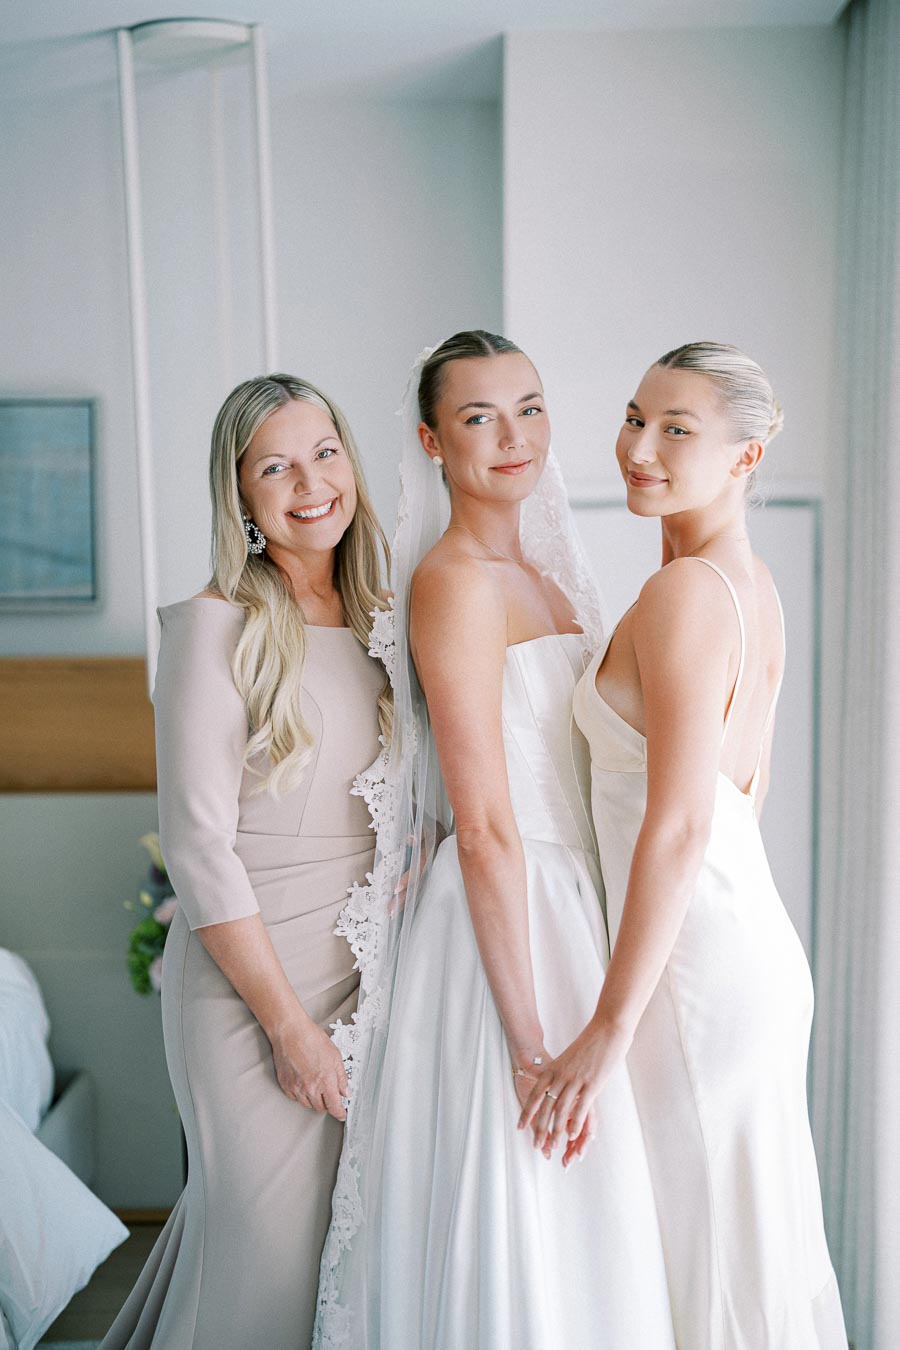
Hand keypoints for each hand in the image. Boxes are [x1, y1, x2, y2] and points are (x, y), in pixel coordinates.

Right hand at [269, 1014, 349, 1119]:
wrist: (290, 1032)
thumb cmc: (313, 1039)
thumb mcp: (335, 1056)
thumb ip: (342, 1077)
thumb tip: (346, 1092)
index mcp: (326, 1081)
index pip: (334, 1107)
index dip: (340, 1113)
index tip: (342, 1114)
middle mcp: (311, 1089)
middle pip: (321, 1108)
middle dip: (328, 1104)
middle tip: (330, 1094)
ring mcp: (296, 1088)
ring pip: (308, 1104)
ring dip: (315, 1100)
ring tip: (317, 1085)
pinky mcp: (285, 1086)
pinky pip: (296, 1098)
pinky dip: (302, 1094)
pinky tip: (304, 1082)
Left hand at [518, 1019, 631, 1162]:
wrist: (607, 1028)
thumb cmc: (591, 1041)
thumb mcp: (570, 1056)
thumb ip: (564, 1071)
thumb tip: (560, 1084)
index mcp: (555, 1068)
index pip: (536, 1094)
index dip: (527, 1112)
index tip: (520, 1127)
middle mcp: (562, 1075)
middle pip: (546, 1106)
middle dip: (540, 1128)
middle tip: (536, 1145)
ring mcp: (576, 1079)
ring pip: (562, 1110)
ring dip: (557, 1130)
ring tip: (553, 1146)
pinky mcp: (592, 1083)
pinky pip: (581, 1107)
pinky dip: (575, 1122)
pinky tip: (572, 1135)